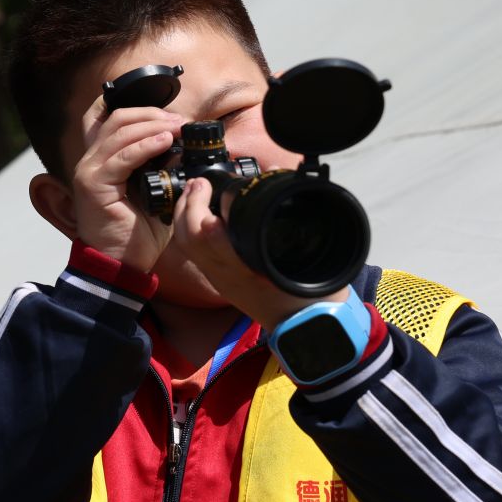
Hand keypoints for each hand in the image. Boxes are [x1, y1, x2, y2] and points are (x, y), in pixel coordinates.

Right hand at [69, 93, 183, 270]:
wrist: (121, 265)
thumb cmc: (136, 234)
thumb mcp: (155, 194)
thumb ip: (163, 170)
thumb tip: (181, 149)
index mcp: (104, 160)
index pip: (110, 118)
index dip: (139, 109)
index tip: (170, 114)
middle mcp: (92, 160)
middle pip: (117, 118)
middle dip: (151, 113)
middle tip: (179, 121)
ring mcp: (89, 170)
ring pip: (119, 131)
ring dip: (152, 125)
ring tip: (177, 128)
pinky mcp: (93, 184)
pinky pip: (121, 157)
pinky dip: (145, 145)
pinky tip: (165, 142)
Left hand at [171, 176, 342, 328]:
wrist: (308, 330)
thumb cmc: (317, 292)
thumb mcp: (314, 253)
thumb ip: (296, 211)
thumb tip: (274, 171)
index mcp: (250, 268)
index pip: (212, 238)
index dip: (203, 209)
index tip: (210, 184)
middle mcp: (229, 275)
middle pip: (192, 238)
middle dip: (190, 205)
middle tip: (199, 183)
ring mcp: (222, 281)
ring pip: (188, 246)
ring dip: (185, 215)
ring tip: (194, 191)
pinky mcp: (221, 284)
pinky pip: (195, 254)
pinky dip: (190, 230)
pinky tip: (198, 214)